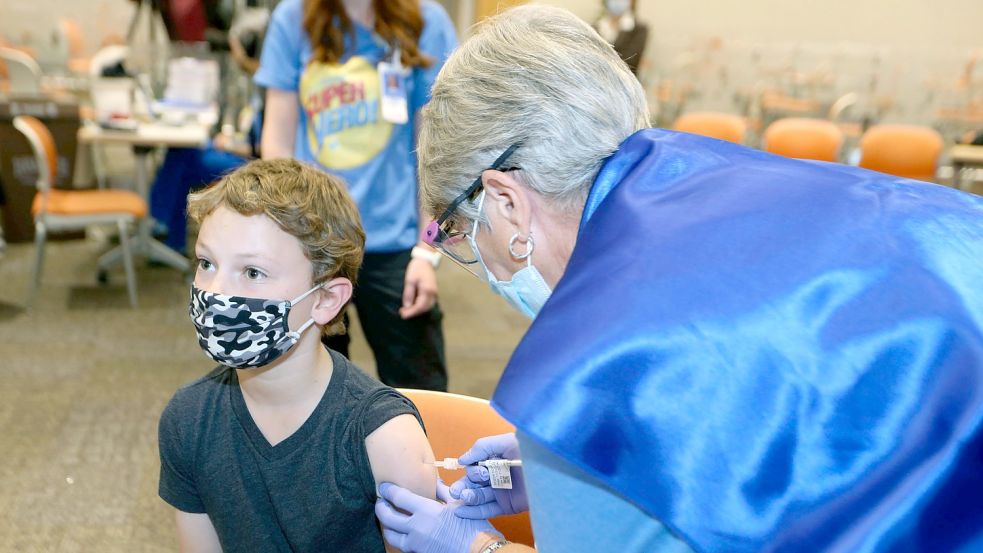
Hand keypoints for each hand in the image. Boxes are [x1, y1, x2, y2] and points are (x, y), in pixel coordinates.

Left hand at [375, 482, 501, 552]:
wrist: (478, 551)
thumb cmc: (471, 527)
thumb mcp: (458, 504)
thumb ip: (443, 491)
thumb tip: (435, 481)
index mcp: (426, 511)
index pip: (398, 498)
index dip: (388, 491)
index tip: (384, 487)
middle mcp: (416, 528)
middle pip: (387, 517)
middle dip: (381, 508)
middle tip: (380, 502)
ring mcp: (416, 544)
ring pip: (390, 535)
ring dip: (386, 526)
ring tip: (387, 519)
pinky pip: (402, 546)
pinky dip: (397, 538)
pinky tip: (401, 533)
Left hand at [400, 257, 437, 318]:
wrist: (424, 261)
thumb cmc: (416, 269)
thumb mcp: (409, 280)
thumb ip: (409, 294)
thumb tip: (407, 306)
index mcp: (427, 290)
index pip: (420, 306)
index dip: (411, 312)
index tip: (403, 314)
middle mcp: (433, 294)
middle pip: (425, 308)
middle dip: (414, 313)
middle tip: (403, 313)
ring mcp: (435, 293)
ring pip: (428, 307)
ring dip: (418, 310)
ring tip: (407, 310)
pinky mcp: (433, 292)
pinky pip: (429, 303)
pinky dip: (421, 306)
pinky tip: (414, 305)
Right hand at [450, 433, 527, 518]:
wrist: (552, 470)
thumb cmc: (531, 451)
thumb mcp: (506, 442)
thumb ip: (482, 447)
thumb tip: (462, 460)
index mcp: (495, 460)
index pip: (475, 466)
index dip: (473, 470)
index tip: (481, 472)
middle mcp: (497, 476)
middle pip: (473, 482)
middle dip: (463, 485)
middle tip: (456, 490)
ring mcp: (501, 492)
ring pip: (478, 496)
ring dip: (467, 497)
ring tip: (462, 496)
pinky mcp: (508, 506)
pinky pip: (487, 510)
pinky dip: (473, 512)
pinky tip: (460, 511)